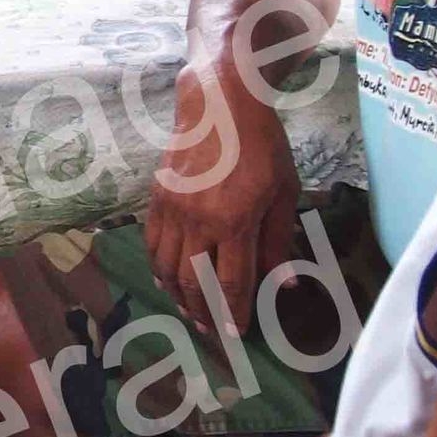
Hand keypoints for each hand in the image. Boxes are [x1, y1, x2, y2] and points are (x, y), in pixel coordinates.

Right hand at [144, 57, 300, 336]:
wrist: (219, 104)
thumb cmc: (262, 146)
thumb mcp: (284, 192)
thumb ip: (280, 241)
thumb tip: (284, 284)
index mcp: (235, 220)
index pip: (231, 282)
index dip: (233, 312)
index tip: (236, 332)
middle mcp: (199, 220)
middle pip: (194, 281)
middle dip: (202, 311)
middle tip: (210, 330)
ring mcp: (173, 209)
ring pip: (167, 266)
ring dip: (176, 295)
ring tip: (187, 311)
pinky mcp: (156, 197)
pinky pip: (152, 242)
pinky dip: (157, 267)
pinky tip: (164, 279)